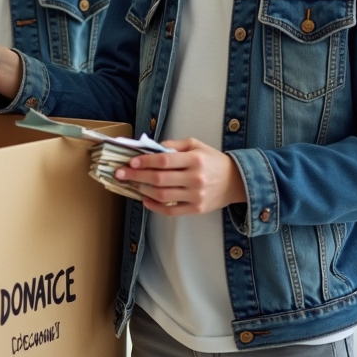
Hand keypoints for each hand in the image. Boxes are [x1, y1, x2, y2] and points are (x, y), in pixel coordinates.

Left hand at [113, 138, 246, 215]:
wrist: (235, 182)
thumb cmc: (212, 160)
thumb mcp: (196, 145)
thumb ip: (174, 145)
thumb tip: (151, 148)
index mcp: (195, 160)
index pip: (164, 161)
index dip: (145, 161)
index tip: (130, 161)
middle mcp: (195, 179)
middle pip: (159, 179)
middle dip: (136, 176)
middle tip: (120, 173)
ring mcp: (196, 196)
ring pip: (162, 195)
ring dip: (143, 190)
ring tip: (132, 184)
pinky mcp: (196, 209)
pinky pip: (171, 211)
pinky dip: (155, 207)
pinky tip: (145, 200)